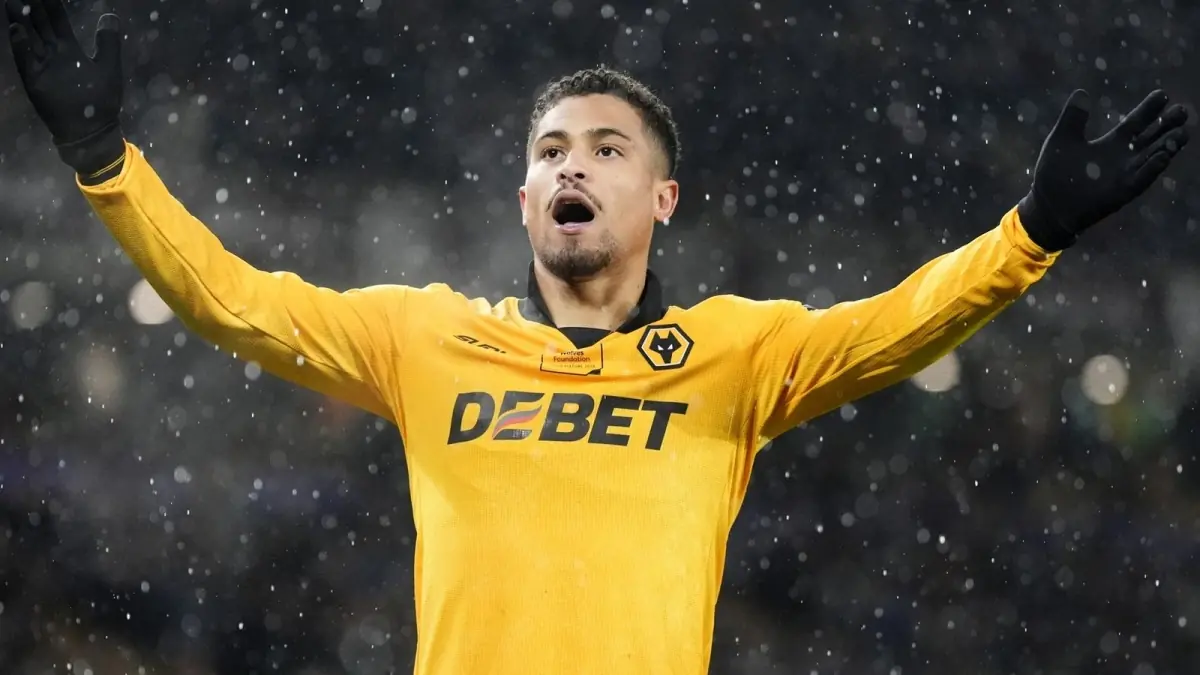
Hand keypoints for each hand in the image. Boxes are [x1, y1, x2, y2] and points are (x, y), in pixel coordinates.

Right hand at [5, 0, 124, 175]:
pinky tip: (16, 30)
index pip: (57, 20)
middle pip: (39, 24)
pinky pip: (26, 61)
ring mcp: (43, 66)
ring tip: (12, 2)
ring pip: (29, 37)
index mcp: (70, 49)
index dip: (50, 4)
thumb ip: (107, 42)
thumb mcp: (109, 67)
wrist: (92, 130)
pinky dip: (21, 46)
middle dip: (31, 7)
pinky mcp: (36, 81)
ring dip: (20, 20)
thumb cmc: (102, 100)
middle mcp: (54, 54)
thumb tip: (109, 14)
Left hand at [1017, 89, 1189, 250]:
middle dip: (1167, 124)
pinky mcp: (1122, 192)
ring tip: (1182, 132)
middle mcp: (1124, 157)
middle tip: (1182, 110)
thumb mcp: (1062, 139)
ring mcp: (1126, 175)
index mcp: (1112, 142)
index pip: (1136, 122)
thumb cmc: (1054, 173)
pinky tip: (1163, 156)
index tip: (1162, 94)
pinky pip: (1141, 179)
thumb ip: (1073, 117)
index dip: (1149, 109)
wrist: (1048, 205)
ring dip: (1168, 145)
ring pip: (1154, 157)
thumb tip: (1081, 92)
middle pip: (1152, 137)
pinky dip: (1151, 169)